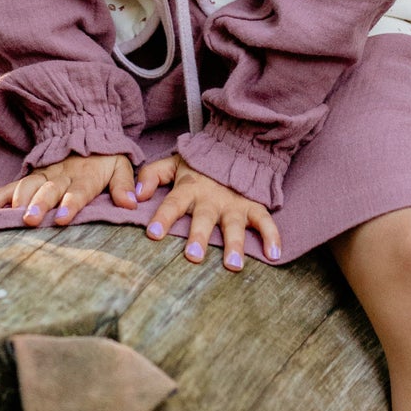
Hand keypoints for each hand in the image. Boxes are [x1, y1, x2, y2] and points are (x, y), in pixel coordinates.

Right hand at [0, 153, 137, 224]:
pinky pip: (9, 188)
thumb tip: (132, 203)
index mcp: (85, 177)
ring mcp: (42, 176)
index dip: (71, 204)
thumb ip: (124, 185)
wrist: (85, 130)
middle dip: (39, 205)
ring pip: (27, 188)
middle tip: (30, 220)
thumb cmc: (104, 158)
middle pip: (48, 191)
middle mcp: (61, 177)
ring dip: (17, 202)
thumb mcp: (121, 165)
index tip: (63, 218)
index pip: (79, 192)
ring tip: (8, 218)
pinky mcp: (29, 177)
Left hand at [138, 155, 281, 271]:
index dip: (163, 217)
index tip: (153, 234)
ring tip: (233, 265)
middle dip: (199, 236)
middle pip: (204, 218)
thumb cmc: (200, 164)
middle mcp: (211, 198)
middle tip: (193, 256)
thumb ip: (152, 175)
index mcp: (190, 187)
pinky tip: (274, 254)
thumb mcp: (174, 163)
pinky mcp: (253, 205)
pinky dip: (271, 236)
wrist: (235, 146)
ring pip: (234, 224)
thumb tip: (136, 196)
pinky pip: (265, 221)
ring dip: (234, 244)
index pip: (173, 203)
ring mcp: (234, 202)